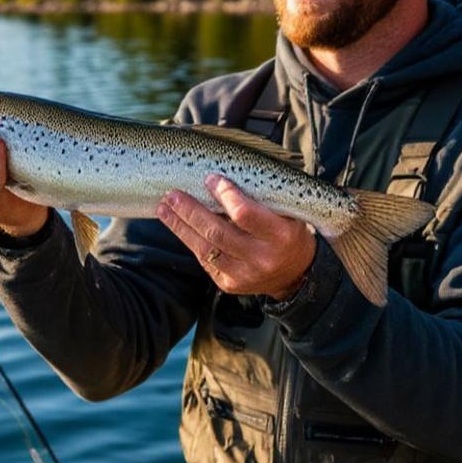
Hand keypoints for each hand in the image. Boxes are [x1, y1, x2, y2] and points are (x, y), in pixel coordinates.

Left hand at [156, 174, 315, 299]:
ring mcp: (244, 275)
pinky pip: (204, 260)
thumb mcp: (286, 213)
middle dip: (191, 211)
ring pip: (205, 248)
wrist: (296, 274)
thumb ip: (259, 199)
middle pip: (217, 232)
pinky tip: (177, 225)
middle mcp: (261, 258)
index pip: (245, 214)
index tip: (210, 179)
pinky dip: (189, 240)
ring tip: (164, 208)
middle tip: (173, 194)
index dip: (225, 195)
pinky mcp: (230, 284)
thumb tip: (220, 178)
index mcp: (280, 236)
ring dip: (180, 226)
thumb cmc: (288, 233)